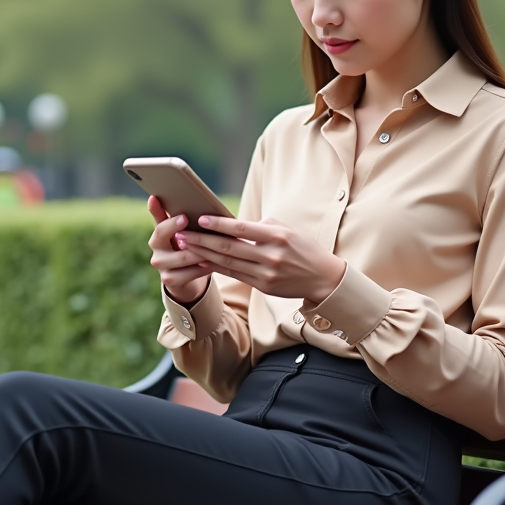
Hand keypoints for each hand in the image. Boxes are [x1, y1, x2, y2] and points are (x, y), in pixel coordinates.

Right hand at [146, 196, 211, 304]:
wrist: (184, 275)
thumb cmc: (186, 245)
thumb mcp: (181, 231)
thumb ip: (175, 215)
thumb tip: (173, 196)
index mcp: (158, 232)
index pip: (159, 222)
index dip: (168, 218)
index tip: (184, 216)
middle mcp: (155, 248)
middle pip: (168, 238)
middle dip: (188, 233)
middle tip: (206, 231)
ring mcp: (160, 265)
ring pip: (183, 257)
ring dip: (201, 252)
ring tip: (217, 247)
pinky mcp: (168, 280)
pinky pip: (189, 273)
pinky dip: (203, 268)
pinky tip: (214, 262)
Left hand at [178, 216, 345, 303]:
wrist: (323, 278)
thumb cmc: (303, 248)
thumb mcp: (288, 230)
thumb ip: (262, 226)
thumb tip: (234, 224)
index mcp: (278, 237)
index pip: (242, 229)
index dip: (219, 224)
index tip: (201, 218)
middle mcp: (271, 256)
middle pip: (229, 247)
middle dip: (202, 240)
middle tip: (182, 234)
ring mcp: (266, 273)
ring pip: (228, 262)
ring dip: (204, 254)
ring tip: (186, 246)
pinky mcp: (263, 286)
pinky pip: (235, 275)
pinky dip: (217, 267)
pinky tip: (202, 260)